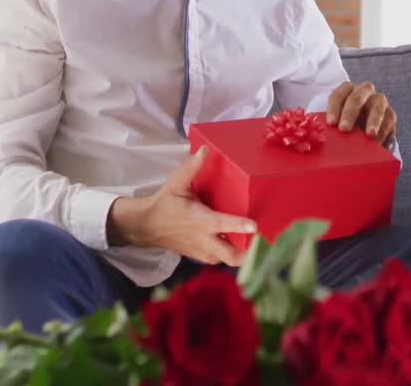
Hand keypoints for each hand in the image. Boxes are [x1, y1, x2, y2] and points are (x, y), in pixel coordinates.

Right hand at [106, 146, 256, 266]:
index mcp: (199, 219)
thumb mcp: (176, 183)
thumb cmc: (164, 203)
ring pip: (228, 259)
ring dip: (241, 253)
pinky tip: (239, 242)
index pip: (222, 224)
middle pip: (231, 255)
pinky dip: (230, 252)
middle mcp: (203, 238)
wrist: (146, 226)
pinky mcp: (201, 256)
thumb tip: (205, 150)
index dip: (238, 225)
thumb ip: (191, 167)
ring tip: (256, 241)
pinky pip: (220, 258)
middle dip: (249, 253)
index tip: (254, 225)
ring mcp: (202, 250)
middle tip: (264, 241)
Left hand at [326, 81, 396, 144]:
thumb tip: (323, 135)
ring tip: (370, 134)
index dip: (334, 108)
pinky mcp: (390, 115)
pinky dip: (383, 133)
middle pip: (356, 98)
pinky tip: (377, 143)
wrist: (365, 129)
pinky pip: (388, 122)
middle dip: (350, 113)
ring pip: (377, 108)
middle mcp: (364, 92)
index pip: (338, 95)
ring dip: (373, 121)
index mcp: (347, 90)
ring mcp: (379, 102)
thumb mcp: (337, 121)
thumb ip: (331, 124)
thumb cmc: (345, 124)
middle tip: (344, 129)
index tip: (331, 123)